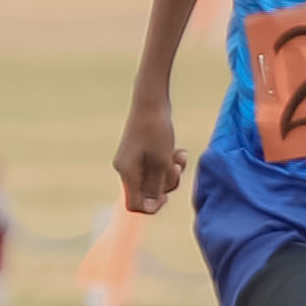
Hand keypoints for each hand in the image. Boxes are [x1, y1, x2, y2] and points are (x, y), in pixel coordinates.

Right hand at [114, 94, 182, 215]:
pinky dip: (167, 162)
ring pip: (154, 179)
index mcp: (127, 173)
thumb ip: (157, 185)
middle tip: (176, 167)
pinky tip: (178, 151)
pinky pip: (154, 166)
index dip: (152, 206)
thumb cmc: (156, 128)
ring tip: (180, 155)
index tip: (168, 195)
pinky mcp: (140, 151)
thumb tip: (151, 207)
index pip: (135, 205)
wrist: (151, 99)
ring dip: (170, 171)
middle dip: (166, 183)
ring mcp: (132, 159)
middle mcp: (125, 168)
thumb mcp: (161, 160)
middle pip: (146, 192)